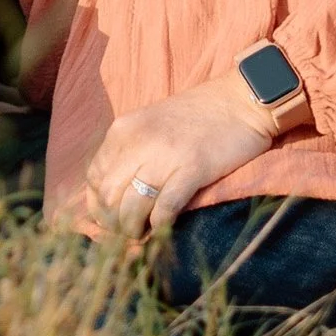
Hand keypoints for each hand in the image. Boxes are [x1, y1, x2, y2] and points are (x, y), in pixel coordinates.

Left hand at [60, 77, 274, 247]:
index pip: (94, 176)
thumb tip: (110, 196)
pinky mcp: (193, 168)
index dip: (98, 205)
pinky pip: (164, 208)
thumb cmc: (197, 116)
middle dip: (113, 222)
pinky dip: (159, 225)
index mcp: (124, 129)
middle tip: (127, 232)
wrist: (240, 101)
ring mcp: (165, 154)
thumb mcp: (150, 126)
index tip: (110, 219)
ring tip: (143, 234)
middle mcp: (138, 140)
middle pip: (108, 195)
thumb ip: (129, 153)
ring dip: (133, 229)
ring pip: (131, 207)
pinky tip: (162, 227)